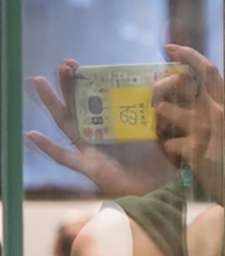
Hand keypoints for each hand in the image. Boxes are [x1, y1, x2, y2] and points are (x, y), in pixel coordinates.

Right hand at [27, 59, 167, 197]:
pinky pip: (65, 158)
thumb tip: (157, 89)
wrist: (161, 191)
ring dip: (52, 103)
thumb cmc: (161, 165)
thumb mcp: (159, 133)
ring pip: (66, 123)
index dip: (89, 83)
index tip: (82, 64)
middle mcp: (101, 136)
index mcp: (116, 127)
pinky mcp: (90, 168)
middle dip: (70, 85)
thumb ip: (155, 114)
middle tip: (64, 64)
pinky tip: (32, 134)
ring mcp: (92, 151)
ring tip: (39, 81)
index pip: (99, 101)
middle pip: (79, 106)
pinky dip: (48, 147)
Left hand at [154, 45, 224, 193]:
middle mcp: (212, 111)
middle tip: (157, 101)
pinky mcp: (193, 150)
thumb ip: (219, 110)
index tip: (169, 49)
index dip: (187, 55)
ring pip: (163, 110)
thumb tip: (196, 97)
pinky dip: (167, 150)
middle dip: (160, 89)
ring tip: (164, 130)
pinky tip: (175, 155)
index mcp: (224, 103)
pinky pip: (167, 144)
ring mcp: (202, 130)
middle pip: (176, 82)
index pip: (207, 70)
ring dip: (159, 120)